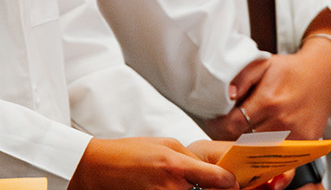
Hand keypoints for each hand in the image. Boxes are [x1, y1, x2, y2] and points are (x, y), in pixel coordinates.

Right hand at [67, 137, 235, 189]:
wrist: (99, 168)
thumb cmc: (129, 153)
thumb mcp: (164, 144)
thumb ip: (192, 158)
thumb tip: (213, 172)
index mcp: (176, 166)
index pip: (222, 180)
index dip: (231, 182)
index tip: (231, 182)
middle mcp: (173, 187)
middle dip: (212, 189)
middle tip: (208, 183)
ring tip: (179, 182)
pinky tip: (170, 186)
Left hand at [214, 42, 330, 140]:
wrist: (323, 74)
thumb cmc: (289, 69)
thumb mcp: (261, 64)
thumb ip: (240, 78)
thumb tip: (227, 96)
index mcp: (269, 101)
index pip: (233, 125)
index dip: (217, 127)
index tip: (212, 123)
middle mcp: (284, 121)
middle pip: (245, 141)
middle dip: (229, 136)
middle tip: (222, 128)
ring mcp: (297, 134)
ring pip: (261, 150)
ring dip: (247, 145)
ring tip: (239, 133)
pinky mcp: (307, 141)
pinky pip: (280, 153)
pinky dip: (268, 149)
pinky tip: (260, 139)